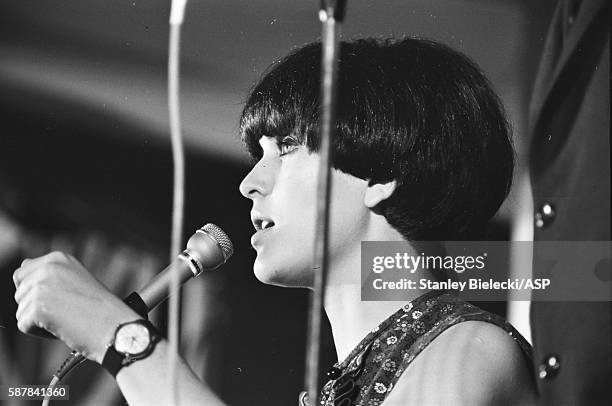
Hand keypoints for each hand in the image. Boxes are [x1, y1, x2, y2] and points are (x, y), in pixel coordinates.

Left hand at [13, 251, 140, 362]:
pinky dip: (40, 333)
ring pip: (21, 310)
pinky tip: (63, 327)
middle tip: (66, 310)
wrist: (115, 327)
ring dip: (40, 320)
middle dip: (37, 306)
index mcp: (58, 258)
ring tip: (67, 318)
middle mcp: (49, 267)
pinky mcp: (38, 307)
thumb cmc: (100, 309)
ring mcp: (42, 286)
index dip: (37, 290)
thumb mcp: (76, 280)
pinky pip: (24, 325)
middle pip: (19, 292)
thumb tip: (21, 271)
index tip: (59, 298)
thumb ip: (49, 274)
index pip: (24, 272)